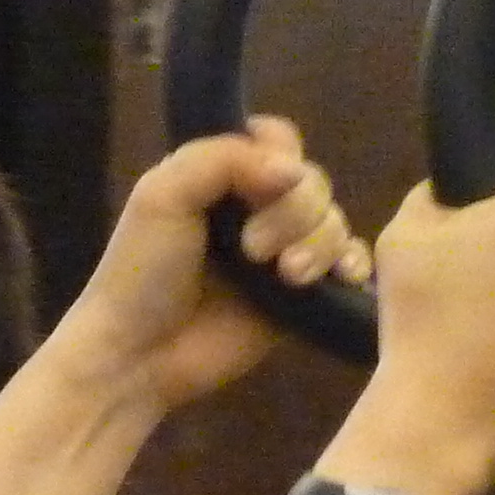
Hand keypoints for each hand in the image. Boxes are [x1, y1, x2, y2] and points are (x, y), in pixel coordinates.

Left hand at [61, 120, 366, 410]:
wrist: (140, 353)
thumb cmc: (142, 270)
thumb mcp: (164, 194)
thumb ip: (223, 160)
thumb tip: (293, 171)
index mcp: (223, 176)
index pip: (278, 141)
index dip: (282, 155)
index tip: (265, 181)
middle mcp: (257, 208)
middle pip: (313, 183)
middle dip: (294, 211)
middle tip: (253, 249)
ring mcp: (282, 254)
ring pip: (332, 223)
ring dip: (317, 243)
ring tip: (287, 276)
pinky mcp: (301, 297)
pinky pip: (347, 265)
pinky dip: (354, 264)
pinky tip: (344, 277)